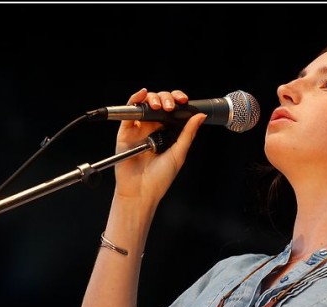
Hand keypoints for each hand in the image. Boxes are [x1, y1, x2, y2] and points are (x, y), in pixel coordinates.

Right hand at [113, 88, 206, 204]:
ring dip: (153, 99)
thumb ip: (188, 133)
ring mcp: (139, 129)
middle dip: (166, 99)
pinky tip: (142, 95)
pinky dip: (135, 100)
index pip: (173, 111)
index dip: (177, 101)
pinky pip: (129, 112)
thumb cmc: (160, 178)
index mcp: (167, 133)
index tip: (184, 100)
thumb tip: (200, 116)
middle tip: (170, 107)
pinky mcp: (126, 132)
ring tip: (159, 106)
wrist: (141, 191)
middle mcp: (153, 129)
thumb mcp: (179, 153)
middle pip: (159, 104)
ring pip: (145, 104)